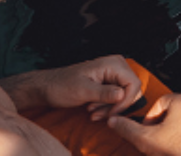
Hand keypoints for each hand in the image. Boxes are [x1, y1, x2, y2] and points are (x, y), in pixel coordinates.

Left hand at [0, 56, 140, 117]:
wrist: (47, 87)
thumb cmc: (61, 86)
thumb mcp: (82, 91)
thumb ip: (104, 93)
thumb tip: (122, 95)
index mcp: (113, 64)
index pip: (133, 84)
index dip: (126, 101)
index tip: (111, 114)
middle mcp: (117, 66)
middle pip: (130, 90)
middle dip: (116, 106)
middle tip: (98, 115)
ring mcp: (113, 73)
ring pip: (123, 95)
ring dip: (109, 108)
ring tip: (92, 113)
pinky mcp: (109, 81)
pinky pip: (116, 96)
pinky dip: (106, 106)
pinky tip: (92, 110)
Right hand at [107, 93, 180, 155]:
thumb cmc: (174, 152)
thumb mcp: (144, 139)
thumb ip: (127, 127)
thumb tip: (114, 120)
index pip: (161, 102)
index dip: (151, 117)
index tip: (149, 130)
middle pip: (177, 109)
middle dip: (166, 122)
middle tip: (160, 138)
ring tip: (173, 142)